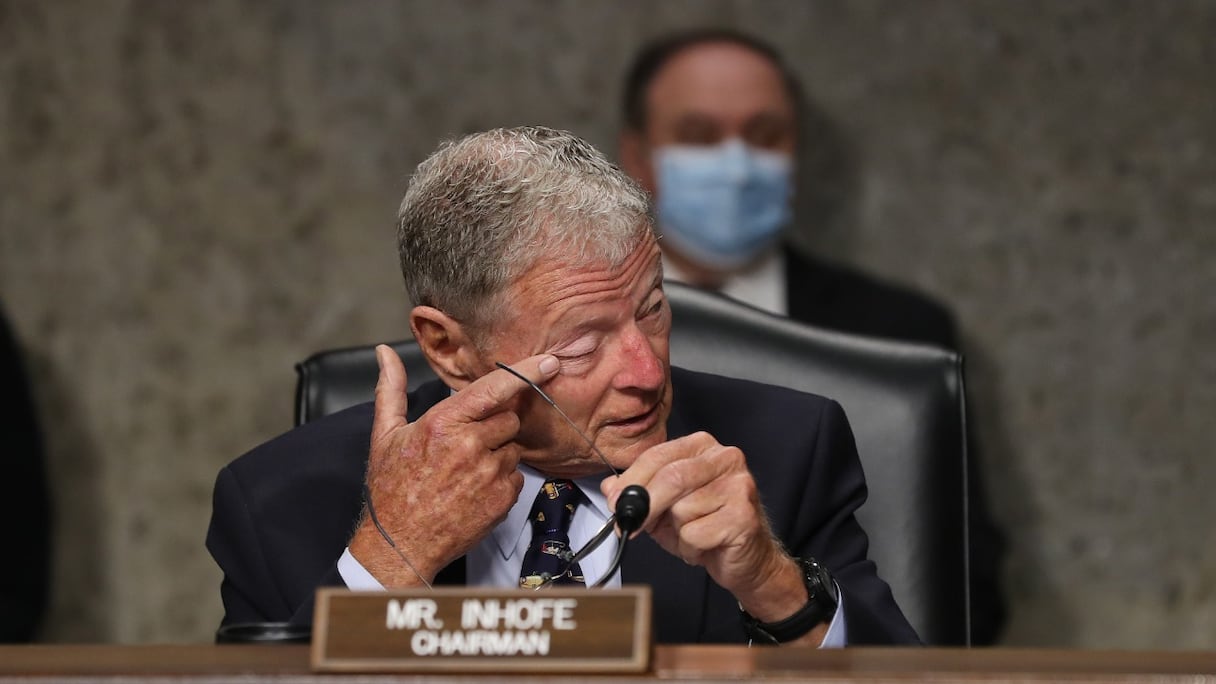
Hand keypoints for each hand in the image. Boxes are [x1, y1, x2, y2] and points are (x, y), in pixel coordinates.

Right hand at [349, 345, 559, 585]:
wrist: (401, 544)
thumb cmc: (391, 489)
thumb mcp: (385, 435)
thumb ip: (391, 388)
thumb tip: (385, 352)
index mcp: (444, 423)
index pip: (494, 388)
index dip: (525, 372)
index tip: (549, 362)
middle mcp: (470, 445)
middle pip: (509, 418)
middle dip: (495, 426)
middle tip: (467, 444)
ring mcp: (489, 474)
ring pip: (513, 447)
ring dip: (498, 454)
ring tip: (466, 471)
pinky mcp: (502, 499)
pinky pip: (517, 476)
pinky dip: (502, 479)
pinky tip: (475, 489)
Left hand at [601, 432, 810, 625]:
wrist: (747, 560)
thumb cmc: (707, 529)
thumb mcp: (664, 509)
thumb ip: (638, 494)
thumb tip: (609, 487)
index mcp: (703, 446)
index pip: (658, 455)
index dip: (631, 480)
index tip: (615, 502)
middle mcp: (725, 458)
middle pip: (670, 477)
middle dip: (645, 505)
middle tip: (631, 526)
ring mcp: (739, 484)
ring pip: (682, 508)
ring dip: (676, 532)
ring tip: (692, 535)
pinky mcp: (744, 514)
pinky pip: (695, 533)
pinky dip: (691, 547)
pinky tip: (707, 546)